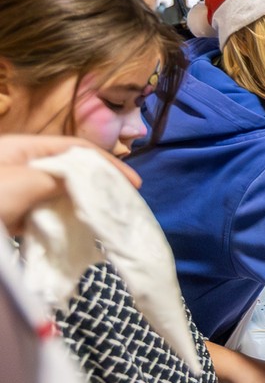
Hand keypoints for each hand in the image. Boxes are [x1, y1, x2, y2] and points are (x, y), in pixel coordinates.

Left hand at [0, 135, 140, 234]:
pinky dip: (61, 222)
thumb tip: (86, 182)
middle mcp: (19, 165)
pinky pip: (43, 215)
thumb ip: (61, 178)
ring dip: (81, 206)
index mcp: (22, 148)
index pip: (76, 148)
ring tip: (104, 221)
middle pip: (69, 170)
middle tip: (122, 204)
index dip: (108, 163)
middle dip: (98, 185)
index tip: (134, 185)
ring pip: (58, 195)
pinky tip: (74, 235)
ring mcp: (13, 191)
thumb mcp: (25, 181)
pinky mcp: (9, 216)